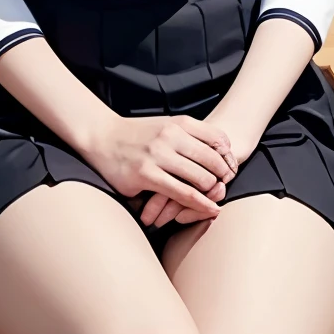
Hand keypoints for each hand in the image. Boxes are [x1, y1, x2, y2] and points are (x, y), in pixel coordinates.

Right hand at [87, 112, 238, 222]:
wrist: (101, 136)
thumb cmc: (136, 134)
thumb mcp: (165, 125)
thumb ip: (189, 135)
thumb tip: (222, 152)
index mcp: (177, 123)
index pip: (218, 139)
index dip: (230, 157)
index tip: (232, 169)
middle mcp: (170, 137)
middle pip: (213, 161)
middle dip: (224, 177)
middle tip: (225, 187)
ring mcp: (158, 156)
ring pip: (201, 178)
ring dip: (212, 192)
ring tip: (215, 198)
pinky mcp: (147, 175)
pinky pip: (182, 193)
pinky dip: (200, 204)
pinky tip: (210, 209)